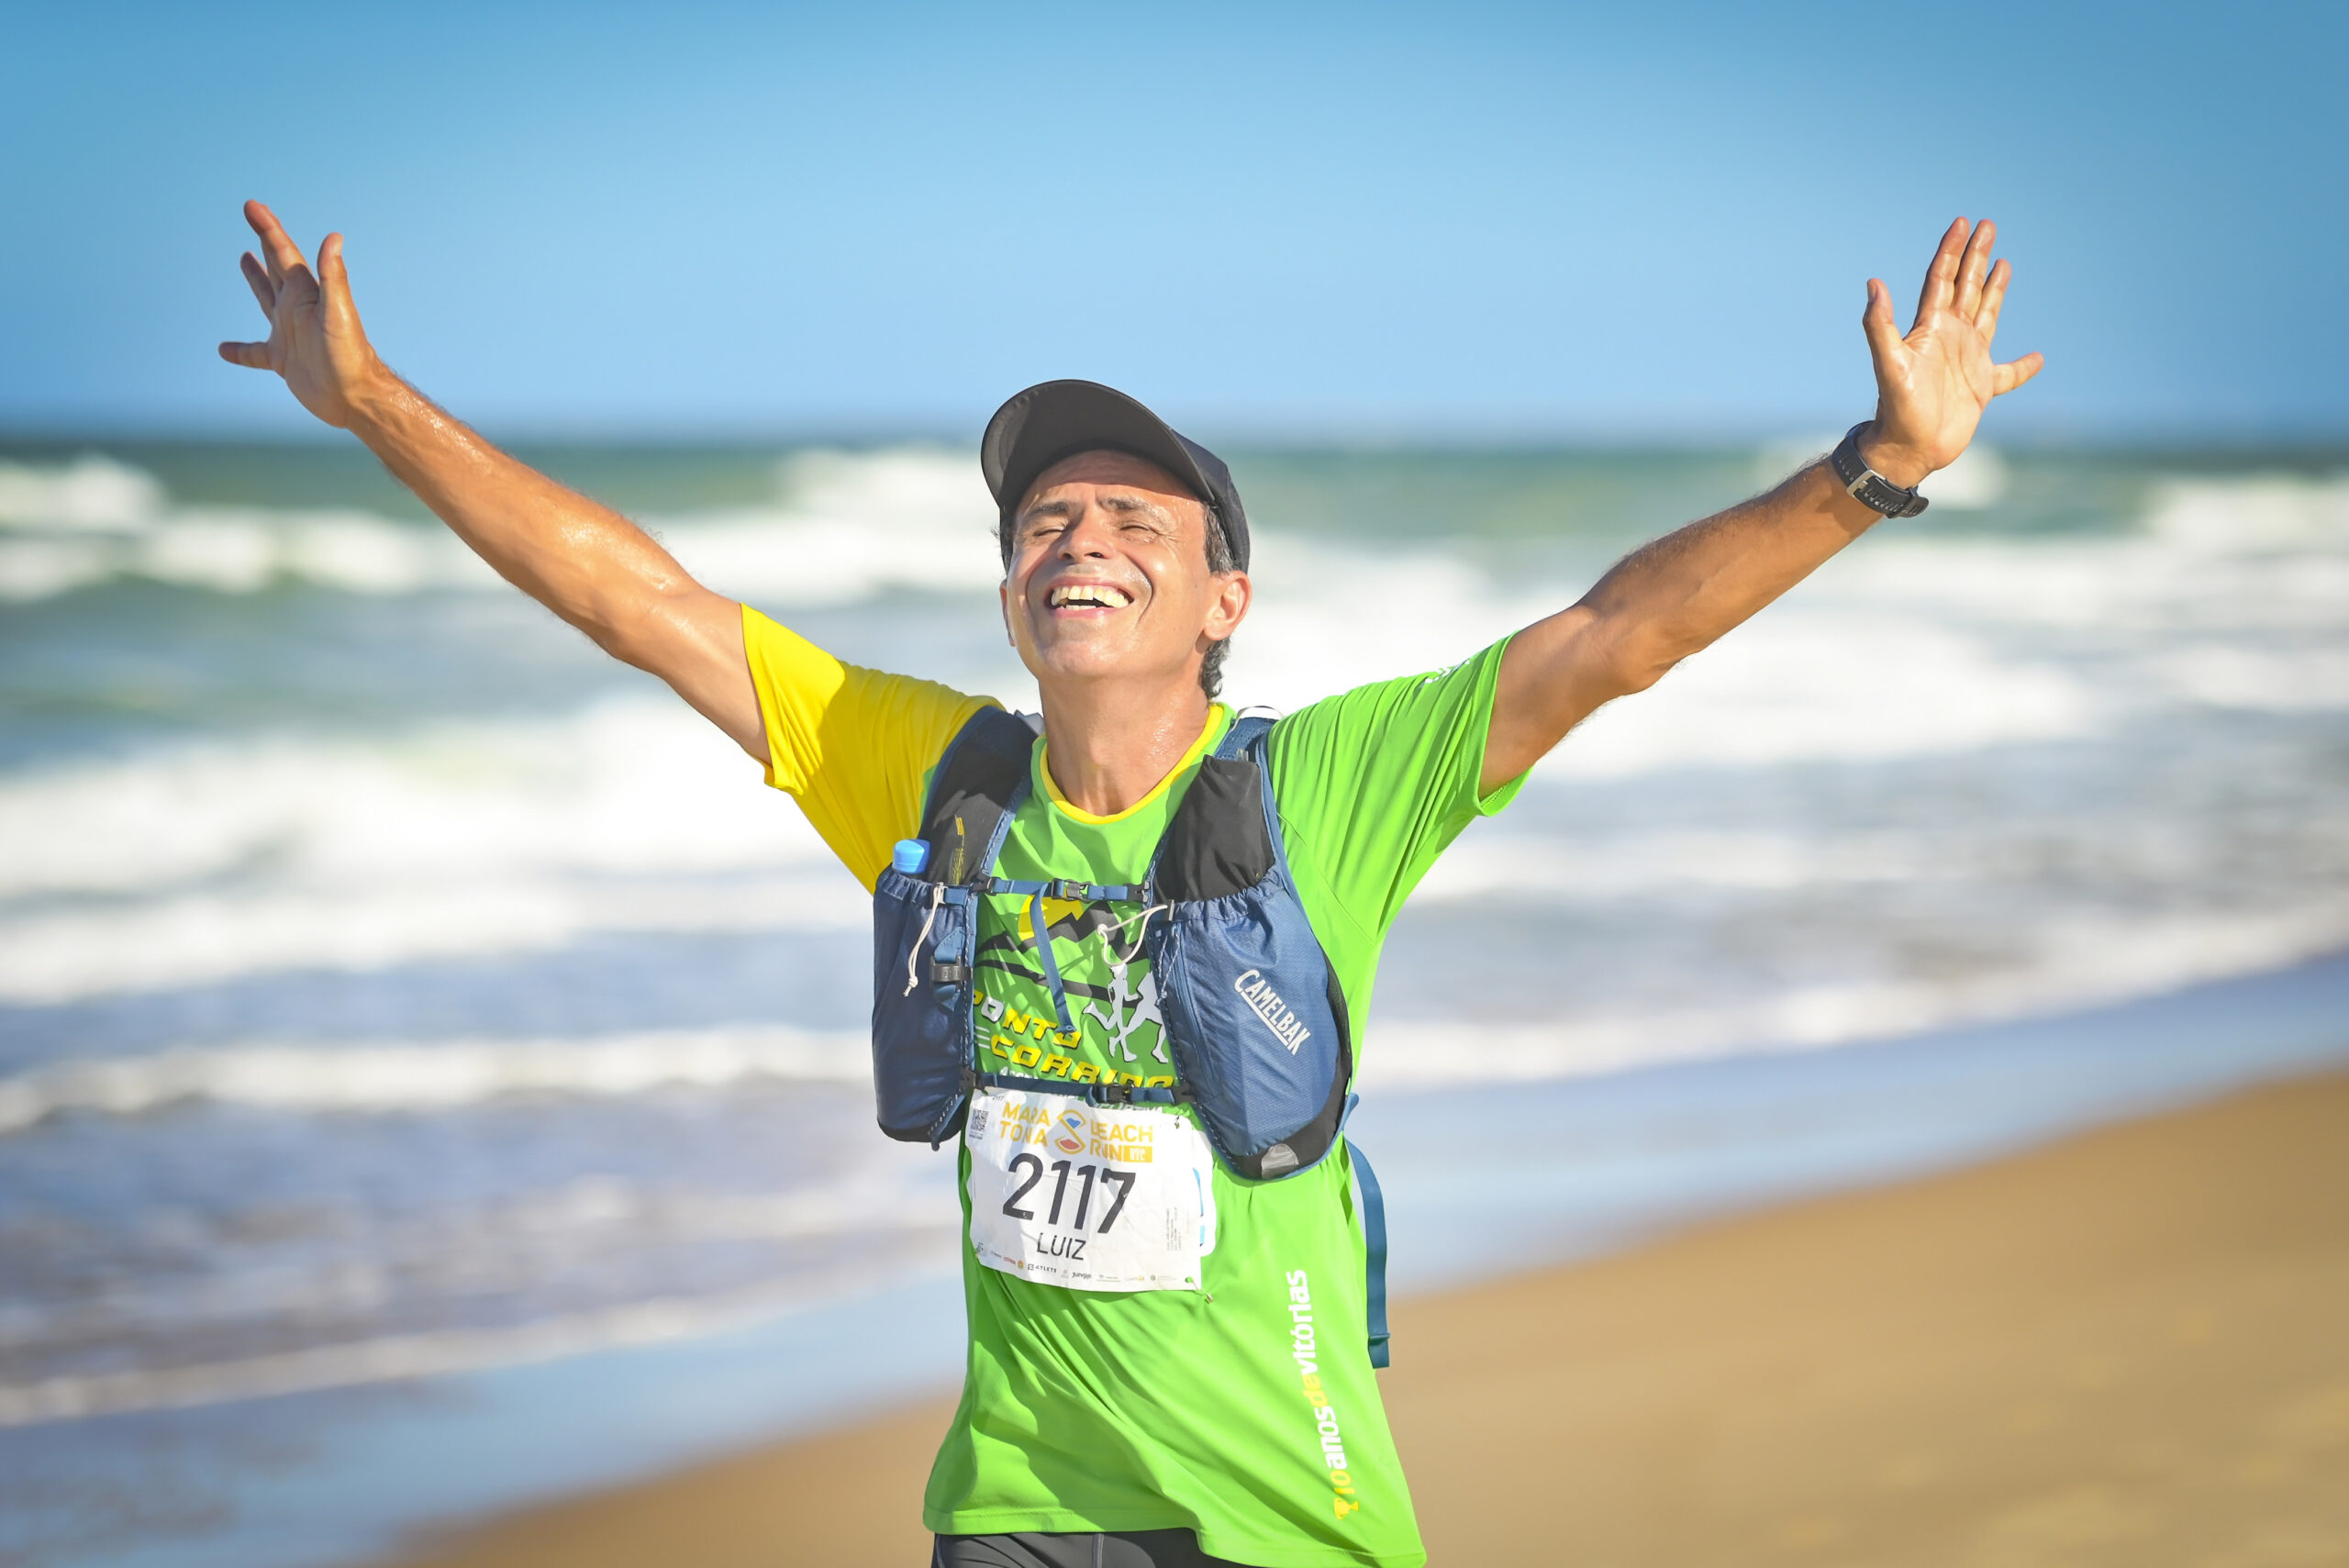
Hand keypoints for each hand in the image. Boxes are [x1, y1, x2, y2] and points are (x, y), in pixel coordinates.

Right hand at [217, 201, 382, 428]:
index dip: (268, 227)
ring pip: (265, 299)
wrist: (355, 397)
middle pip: (275, 266)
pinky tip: (224, 350)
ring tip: (244, 259)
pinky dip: (239, 351)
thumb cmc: (350, 356)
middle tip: (253, 215)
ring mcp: (289, 334)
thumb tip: (334, 237)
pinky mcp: (283, 360)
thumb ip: (333, 276)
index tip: (252, 205)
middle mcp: (296, 309)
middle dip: (265, 239)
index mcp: (306, 293)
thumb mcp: (338, 312)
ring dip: (255, 279)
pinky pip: (254, 354)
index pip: (283, 252)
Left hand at [1857, 218, 2042, 487]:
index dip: (1951, 251)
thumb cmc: (1897, 408)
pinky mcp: (1981, 386)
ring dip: (1994, 289)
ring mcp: (1966, 360)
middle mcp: (1949, 338)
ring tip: (2003, 263)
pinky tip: (2037, 359)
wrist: (1908, 448)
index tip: (1963, 222)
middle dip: (1976, 256)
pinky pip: (2008, 373)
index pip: (1941, 279)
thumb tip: (1873, 284)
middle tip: (1988, 225)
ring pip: (1985, 315)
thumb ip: (1880, 325)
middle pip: (1965, 287)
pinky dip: (2023, 367)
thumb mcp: (1889, 363)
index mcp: (1930, 328)